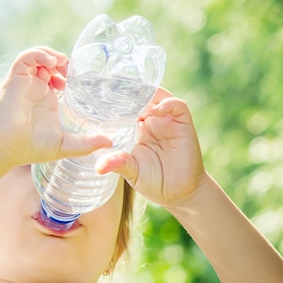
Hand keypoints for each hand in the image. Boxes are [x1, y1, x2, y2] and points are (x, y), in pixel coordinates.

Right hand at [0, 46, 111, 165]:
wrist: (7, 147)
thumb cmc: (30, 148)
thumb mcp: (64, 145)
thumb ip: (87, 143)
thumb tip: (110, 142)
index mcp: (47, 98)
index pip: (59, 76)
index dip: (71, 74)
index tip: (81, 81)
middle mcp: (36, 87)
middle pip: (51, 63)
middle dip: (64, 63)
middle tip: (73, 73)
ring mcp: (25, 82)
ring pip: (38, 56)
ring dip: (53, 56)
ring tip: (63, 65)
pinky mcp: (15, 78)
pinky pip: (25, 57)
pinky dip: (38, 54)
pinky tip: (51, 63)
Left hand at [95, 88, 205, 206]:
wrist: (179, 194)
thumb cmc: (154, 181)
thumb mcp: (131, 171)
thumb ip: (118, 163)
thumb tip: (98, 167)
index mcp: (137, 128)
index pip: (127, 105)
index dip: (117, 99)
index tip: (102, 95)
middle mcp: (153, 121)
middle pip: (142, 96)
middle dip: (130, 92)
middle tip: (114, 88)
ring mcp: (168, 121)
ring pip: (158, 96)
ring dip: (147, 94)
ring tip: (134, 98)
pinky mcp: (184, 125)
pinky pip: (177, 106)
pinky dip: (167, 103)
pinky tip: (156, 110)